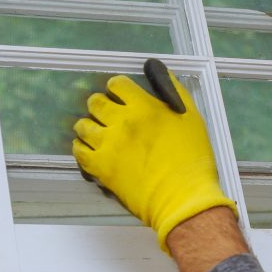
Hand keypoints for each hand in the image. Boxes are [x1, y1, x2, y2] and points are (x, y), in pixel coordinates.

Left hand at [73, 59, 236, 251]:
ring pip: (83, 125)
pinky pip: (78, 150)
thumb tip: (159, 73)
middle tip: (109, 116)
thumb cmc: (192, 160)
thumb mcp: (192, 118)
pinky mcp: (100, 167)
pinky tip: (91, 149)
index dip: (118, 88)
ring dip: (90, 126)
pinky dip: (82, 147)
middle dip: (101, 105)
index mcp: (144, 107)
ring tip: (99, 134)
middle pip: (95, 102)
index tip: (121, 96)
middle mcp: (121, 121)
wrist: (182, 198)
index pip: (117, 84)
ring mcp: (108, 144)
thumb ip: (174, 93)